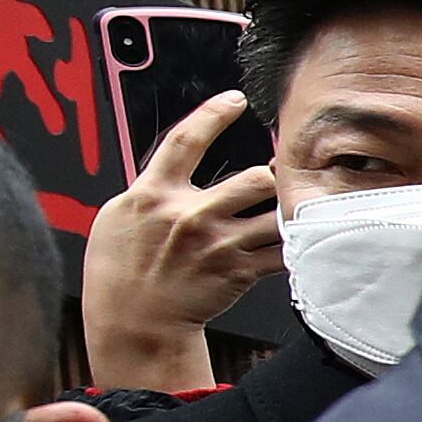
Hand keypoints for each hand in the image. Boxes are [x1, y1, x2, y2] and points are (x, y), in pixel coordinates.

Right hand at [82, 92, 279, 391]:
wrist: (131, 321)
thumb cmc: (120, 269)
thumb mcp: (119, 218)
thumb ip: (150, 189)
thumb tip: (175, 165)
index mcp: (153, 195)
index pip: (185, 140)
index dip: (213, 114)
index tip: (235, 100)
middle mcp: (189, 216)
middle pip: (255, 179)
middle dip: (275, 173)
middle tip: (286, 169)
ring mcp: (217, 245)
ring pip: (276, 214)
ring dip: (291, 208)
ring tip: (296, 203)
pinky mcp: (237, 271)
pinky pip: (282, 251)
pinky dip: (297, 243)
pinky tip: (302, 238)